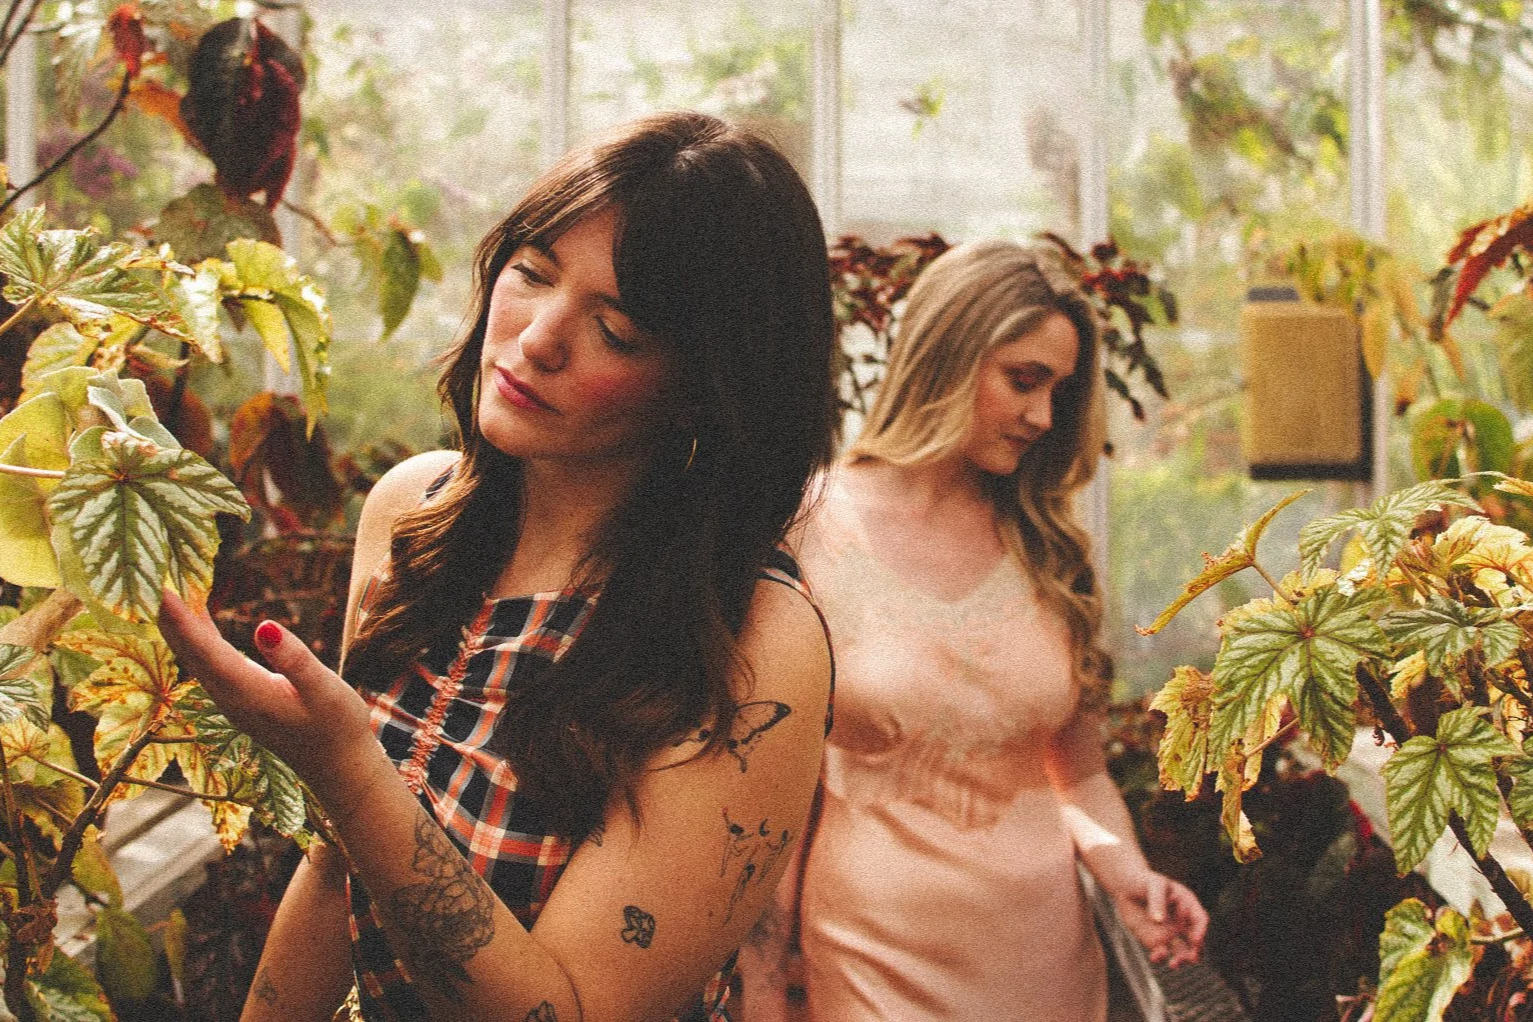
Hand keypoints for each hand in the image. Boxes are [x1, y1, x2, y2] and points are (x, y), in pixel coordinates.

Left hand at [156, 588, 381, 803]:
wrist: (338, 767)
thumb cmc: (337, 727)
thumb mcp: (325, 690)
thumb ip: (294, 660)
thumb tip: (264, 626)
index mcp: (247, 692)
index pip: (204, 649)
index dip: (181, 619)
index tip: (161, 588)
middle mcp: (230, 697)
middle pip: (190, 652)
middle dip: (171, 616)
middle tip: (154, 576)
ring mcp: (232, 701)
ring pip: (195, 658)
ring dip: (181, 625)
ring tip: (170, 589)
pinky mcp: (240, 699)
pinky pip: (208, 662)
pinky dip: (199, 636)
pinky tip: (199, 619)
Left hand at [1108, 870, 1207, 968]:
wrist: (1126, 887)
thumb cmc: (1144, 881)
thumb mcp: (1154, 884)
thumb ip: (1157, 900)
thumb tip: (1159, 920)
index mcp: (1188, 905)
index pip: (1200, 920)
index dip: (1201, 931)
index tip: (1195, 940)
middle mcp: (1182, 922)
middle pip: (1195, 941)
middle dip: (1196, 952)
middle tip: (1192, 958)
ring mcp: (1170, 933)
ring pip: (1181, 952)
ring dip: (1181, 960)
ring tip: (1174, 964)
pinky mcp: (1155, 940)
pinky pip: (1161, 953)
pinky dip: (1160, 957)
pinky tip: (1155, 957)